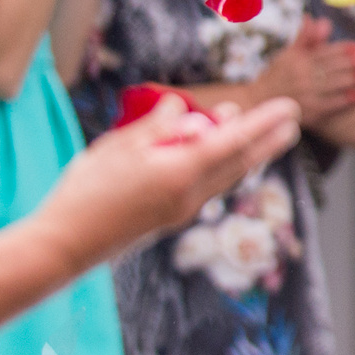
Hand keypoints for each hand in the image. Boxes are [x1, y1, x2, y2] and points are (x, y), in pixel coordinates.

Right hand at [32, 90, 299, 267]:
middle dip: (267, 141)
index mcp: (182, 173)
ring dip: (246, 154)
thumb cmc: (86, 192)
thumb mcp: (119, 147)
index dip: (263, 122)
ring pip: (225, 178)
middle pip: (240, 164)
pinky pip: (209, 189)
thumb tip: (182, 107)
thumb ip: (156, 126)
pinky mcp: (169, 221)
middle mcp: (190, 196)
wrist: (64, 247)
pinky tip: (221, 160)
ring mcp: (181, 212)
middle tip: (290, 121)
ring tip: (261, 135)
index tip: (289, 108)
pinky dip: (223, 169)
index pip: (235, 142)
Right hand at [256, 18, 354, 120]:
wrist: (258, 104)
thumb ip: (305, 38)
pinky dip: (347, 99)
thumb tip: (318, 19)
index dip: (348, 50)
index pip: (328, 52)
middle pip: (336, 67)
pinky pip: (332, 104)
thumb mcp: (288, 54)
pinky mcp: (308, 112)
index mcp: (298, 59)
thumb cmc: (276, 76)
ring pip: (336, 84)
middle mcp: (301, 75)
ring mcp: (305, 94)